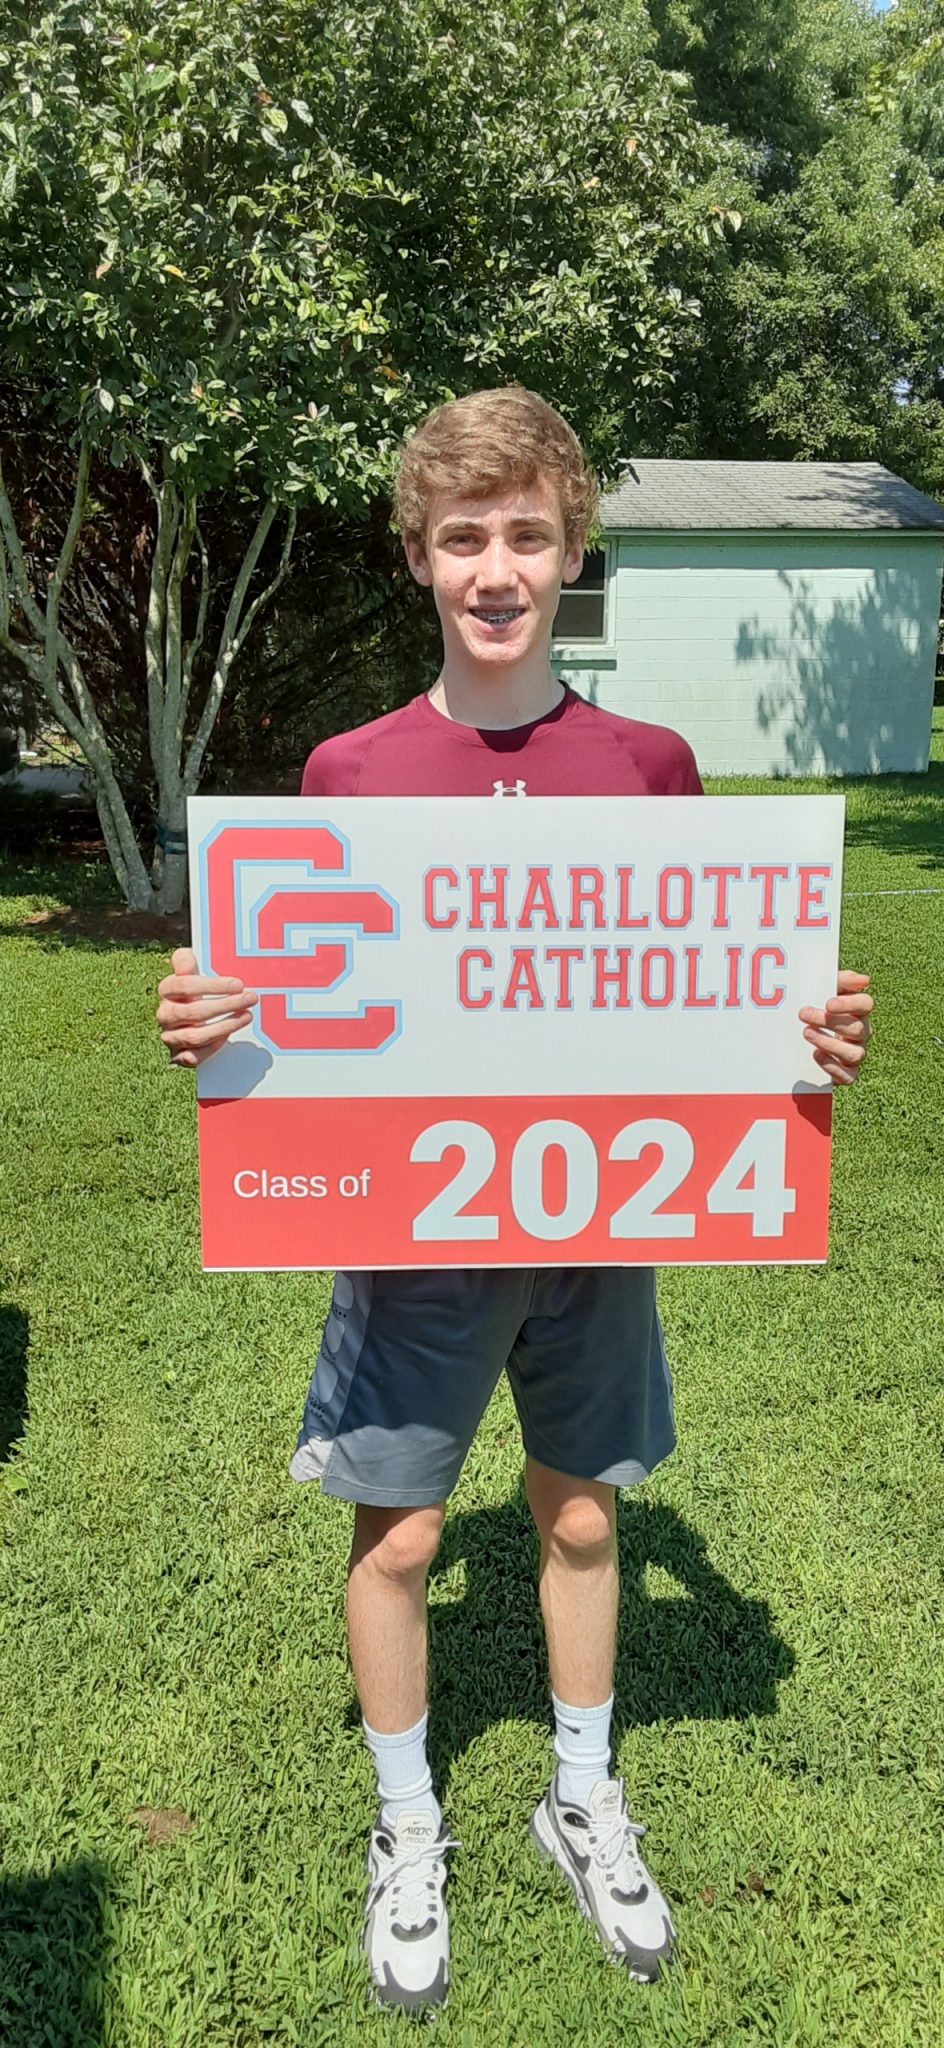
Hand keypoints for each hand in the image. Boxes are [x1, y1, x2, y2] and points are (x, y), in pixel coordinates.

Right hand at [156, 946, 258, 1068]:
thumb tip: (186, 962)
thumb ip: (184, 960)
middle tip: (249, 999)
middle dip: (226, 1005)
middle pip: (194, 1011)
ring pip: (196, 1036)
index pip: (185, 986)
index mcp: (166, 990)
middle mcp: (164, 1014)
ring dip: (225, 1026)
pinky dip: (211, 1048)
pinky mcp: (177, 1055)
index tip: (238, 984)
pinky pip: (193, 1057)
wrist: (185, 1018)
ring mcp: (170, 1036)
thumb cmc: (191, 991)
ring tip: (246, 1016)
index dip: (213, 985)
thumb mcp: (188, 970)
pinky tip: (227, 1038)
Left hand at [798, 970, 872, 1086]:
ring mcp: (856, 1053)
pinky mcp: (847, 1073)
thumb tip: (864, 980)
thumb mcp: (826, 988)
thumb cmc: (816, 1006)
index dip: (849, 1004)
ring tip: (807, 1033)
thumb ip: (843, 980)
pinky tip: (815, 1054)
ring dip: (830, 1044)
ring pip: (855, 1053)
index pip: (866, 1005)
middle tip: (804, 1015)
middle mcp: (862, 1033)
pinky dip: (833, 1067)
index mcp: (859, 1011)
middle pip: (857, 1029)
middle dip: (830, 1022)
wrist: (796, 1032)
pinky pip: (849, 1076)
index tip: (828, 1003)